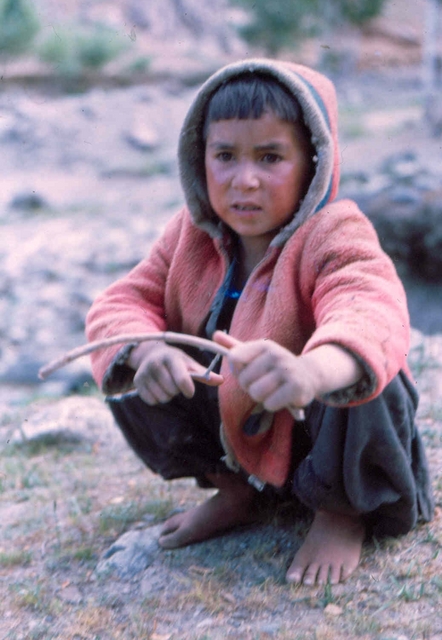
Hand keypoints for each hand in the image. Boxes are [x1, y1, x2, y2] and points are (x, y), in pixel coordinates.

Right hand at [128, 342, 222, 404]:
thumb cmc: (175, 361)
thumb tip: (221, 380)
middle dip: (177, 390)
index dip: (188, 389)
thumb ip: (204, 374)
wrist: (150, 354)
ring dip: (168, 395)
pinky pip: (151, 401)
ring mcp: (144, 373)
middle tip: (175, 382)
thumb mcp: (189, 363)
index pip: (182, 379)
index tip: (189, 392)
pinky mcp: (137, 382)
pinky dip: (157, 398)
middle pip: (172, 391)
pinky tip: (157, 388)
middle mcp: (155, 363)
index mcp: (171, 357)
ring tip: (167, 385)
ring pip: (162, 397)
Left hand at [213, 332, 363, 411]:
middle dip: (250, 387)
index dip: (238, 371)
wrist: (309, 375)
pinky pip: (270, 404)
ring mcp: (288, 370)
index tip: (250, 371)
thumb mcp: (257, 354)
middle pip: (244, 380)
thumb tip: (214, 335)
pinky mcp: (296, 388)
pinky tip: (281, 398)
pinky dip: (272, 405)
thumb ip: (235, 347)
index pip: (234, 358)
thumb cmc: (275, 366)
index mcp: (264, 345)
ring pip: (256, 394)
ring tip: (272, 390)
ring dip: (261, 398)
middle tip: (264, 384)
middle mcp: (276, 354)